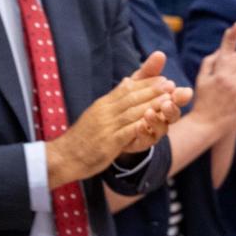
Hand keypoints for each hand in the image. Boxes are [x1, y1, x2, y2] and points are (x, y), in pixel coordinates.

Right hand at [46, 52, 187, 187]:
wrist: (64, 157)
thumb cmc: (81, 138)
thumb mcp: (96, 114)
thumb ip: (112, 100)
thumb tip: (126, 83)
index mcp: (103, 104)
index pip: (126, 89)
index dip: (146, 83)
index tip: (162, 78)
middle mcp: (105, 112)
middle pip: (132, 97)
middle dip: (153, 90)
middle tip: (171, 84)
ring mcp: (106, 126)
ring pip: (133, 112)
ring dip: (152, 105)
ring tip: (169, 99)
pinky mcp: (108, 142)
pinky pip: (128, 131)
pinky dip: (142, 125)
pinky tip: (154, 121)